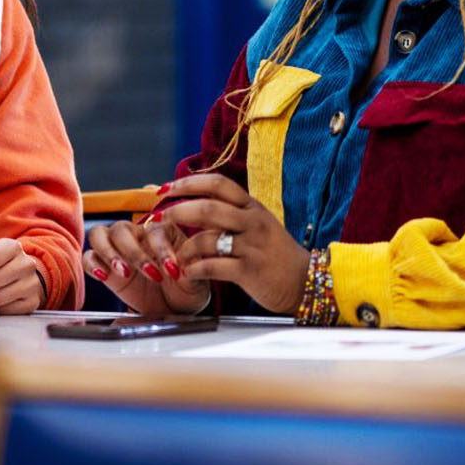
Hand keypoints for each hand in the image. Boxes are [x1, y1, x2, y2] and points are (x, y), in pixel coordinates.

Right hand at [84, 211, 210, 316]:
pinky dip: (92, 264)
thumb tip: (184, 264)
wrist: (175, 307)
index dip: (161, 250)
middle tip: (149, 273)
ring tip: (123, 272)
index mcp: (162, 231)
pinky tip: (103, 276)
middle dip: (133, 252)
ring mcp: (117, 249)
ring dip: (109, 253)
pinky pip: (89, 257)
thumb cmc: (186, 288)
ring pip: (99, 234)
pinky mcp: (105, 267)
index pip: (154, 231)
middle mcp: (136, 235)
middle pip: (121, 229)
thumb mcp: (196, 279)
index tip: (172, 271)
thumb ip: (191, 268)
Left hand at [158, 173, 309, 314]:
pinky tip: (188, 272)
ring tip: (174, 256)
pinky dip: (195, 269)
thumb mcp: (256, 223)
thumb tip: (191, 199)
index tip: (164, 189)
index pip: (217, 184)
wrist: (306, 281)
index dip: (187, 183)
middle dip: (176, 212)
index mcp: (251, 207)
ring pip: (207, 238)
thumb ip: (228, 212)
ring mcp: (252, 246)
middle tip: (159, 219)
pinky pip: (214, 266)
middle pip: (207, 208)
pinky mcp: (250, 271)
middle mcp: (252, 222)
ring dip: (184, 247)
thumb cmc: (274, 252)